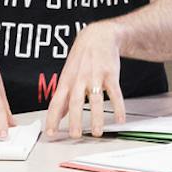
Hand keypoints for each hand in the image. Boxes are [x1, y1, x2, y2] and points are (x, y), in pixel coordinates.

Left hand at [43, 21, 125, 138]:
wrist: (98, 37)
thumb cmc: (81, 59)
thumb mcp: (67, 75)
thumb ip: (63, 96)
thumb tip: (58, 116)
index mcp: (66, 81)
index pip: (56, 102)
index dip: (52, 118)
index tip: (51, 132)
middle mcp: (79, 79)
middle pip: (75, 102)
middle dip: (75, 119)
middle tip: (75, 135)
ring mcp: (95, 77)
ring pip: (96, 100)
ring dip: (97, 118)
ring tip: (98, 132)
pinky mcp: (111, 75)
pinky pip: (115, 93)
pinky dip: (118, 107)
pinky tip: (120, 119)